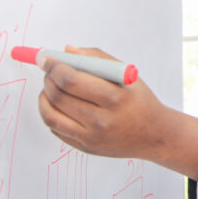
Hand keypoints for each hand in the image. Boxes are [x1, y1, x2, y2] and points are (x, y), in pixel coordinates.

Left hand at [37, 45, 165, 158]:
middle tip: (49, 71)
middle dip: (48, 79)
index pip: (72, 80)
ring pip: (51, 115)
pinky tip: (56, 104)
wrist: (154, 135)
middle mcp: (101, 120)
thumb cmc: (139, 101)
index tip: (47, 59)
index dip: (54, 67)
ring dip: (44, 97)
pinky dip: (50, 113)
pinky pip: (56, 129)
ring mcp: (92, 137)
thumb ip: (97, 59)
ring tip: (49, 88)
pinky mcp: (85, 147)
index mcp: (114, 98)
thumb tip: (68, 51)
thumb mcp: (126, 74)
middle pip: (59, 97)